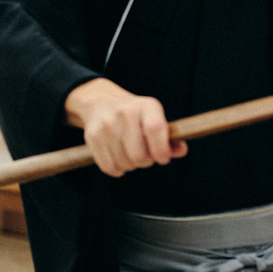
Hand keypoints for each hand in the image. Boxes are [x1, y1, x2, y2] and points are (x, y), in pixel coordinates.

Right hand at [63, 78, 186, 176]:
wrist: (101, 102)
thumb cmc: (136, 116)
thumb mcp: (154, 118)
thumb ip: (170, 137)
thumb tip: (181, 151)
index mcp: (146, 106)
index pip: (155, 129)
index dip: (161, 149)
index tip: (163, 158)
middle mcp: (125, 112)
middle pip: (138, 154)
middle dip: (146, 161)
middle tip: (146, 157)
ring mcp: (106, 124)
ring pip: (124, 163)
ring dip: (131, 166)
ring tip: (132, 155)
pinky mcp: (92, 136)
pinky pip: (108, 166)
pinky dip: (117, 169)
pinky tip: (119, 159)